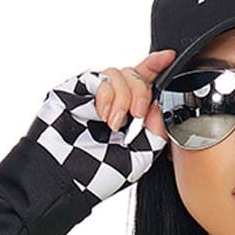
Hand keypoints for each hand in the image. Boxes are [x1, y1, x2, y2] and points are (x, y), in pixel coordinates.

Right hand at [31, 60, 173, 201]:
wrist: (65, 176)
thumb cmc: (98, 175)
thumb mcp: (139, 159)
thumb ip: (155, 133)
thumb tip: (160, 106)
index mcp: (132, 116)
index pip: (148, 84)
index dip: (158, 67)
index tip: (169, 58)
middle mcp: (116, 101)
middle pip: (136, 75)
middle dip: (141, 92)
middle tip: (136, 115)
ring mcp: (98, 94)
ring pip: (119, 73)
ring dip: (122, 98)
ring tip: (113, 124)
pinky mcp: (80, 89)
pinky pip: (101, 78)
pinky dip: (107, 95)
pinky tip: (102, 115)